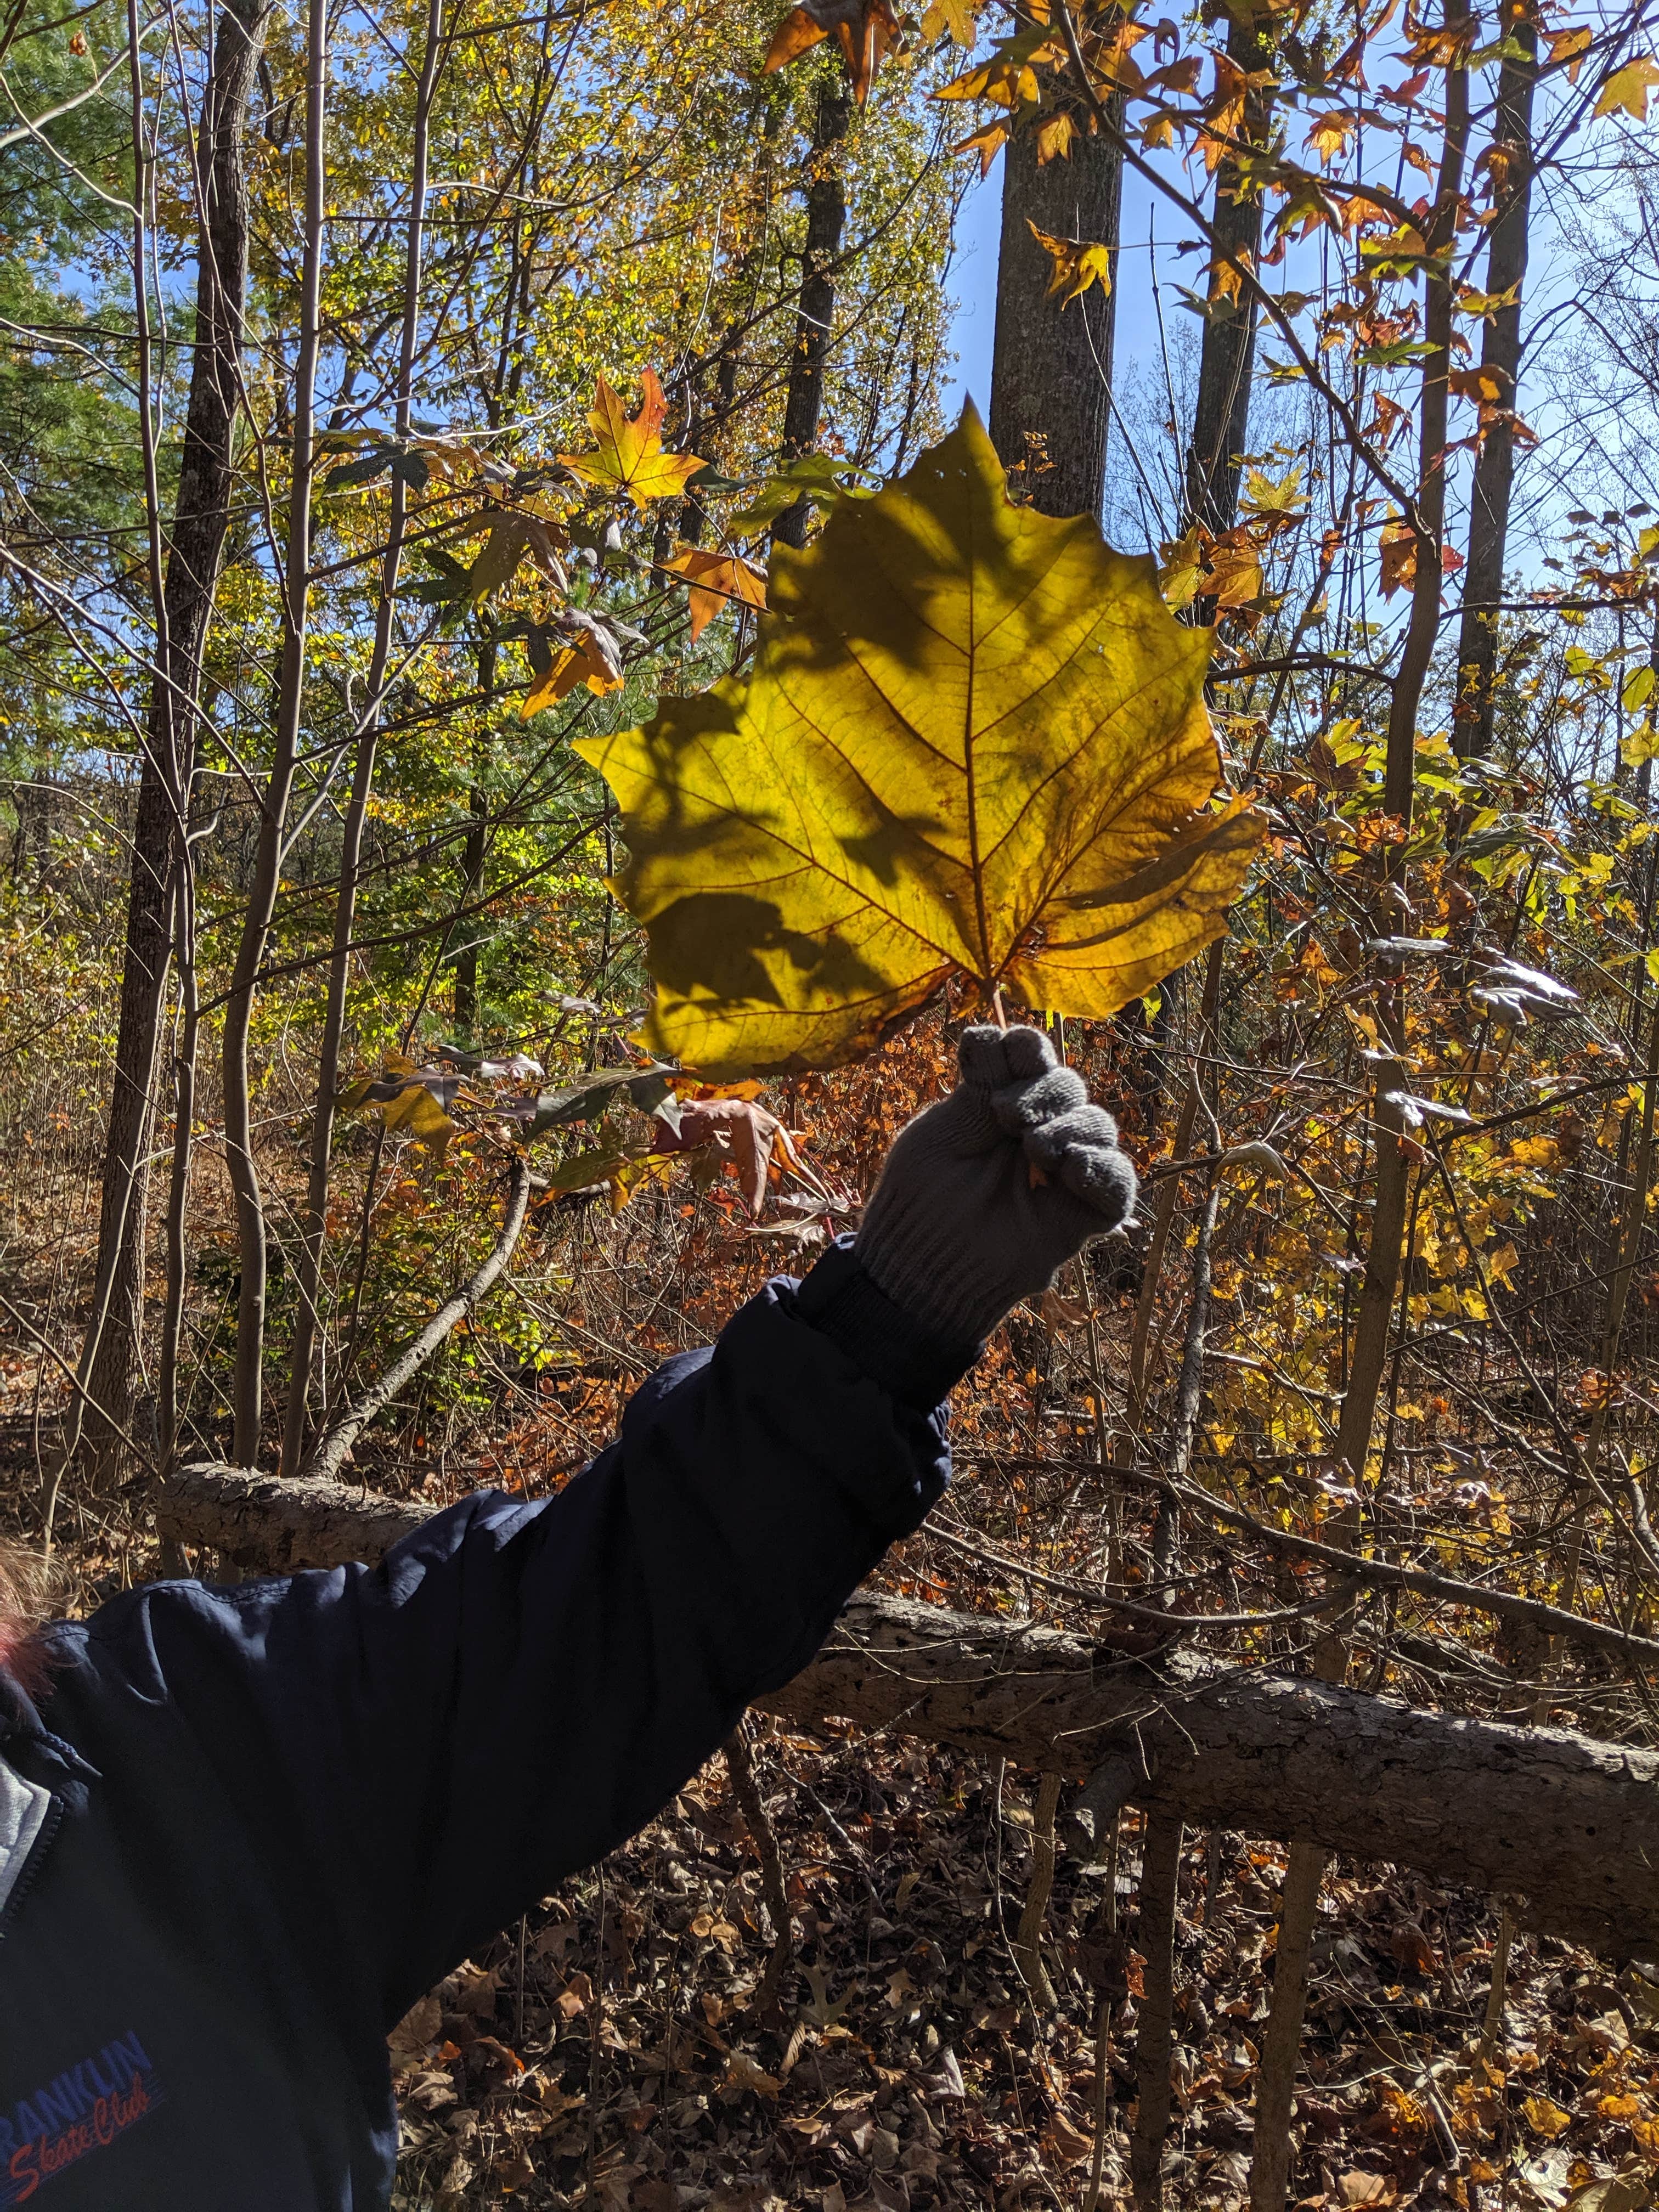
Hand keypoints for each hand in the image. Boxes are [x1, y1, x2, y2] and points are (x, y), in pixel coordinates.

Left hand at [855, 1024, 1136, 1347]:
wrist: (923, 1262)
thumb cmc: (921, 1198)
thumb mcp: (941, 1132)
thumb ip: (975, 1087)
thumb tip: (989, 1031)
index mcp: (1003, 1104)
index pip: (1032, 1058)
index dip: (1026, 1048)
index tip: (1006, 1055)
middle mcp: (1039, 1130)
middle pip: (1068, 1085)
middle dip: (1043, 1090)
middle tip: (1005, 1116)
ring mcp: (1065, 1170)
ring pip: (1097, 1125)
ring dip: (1070, 1125)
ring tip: (1034, 1147)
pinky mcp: (1085, 1212)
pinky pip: (1117, 1182)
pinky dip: (1102, 1167)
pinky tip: (1070, 1167)